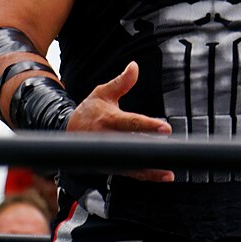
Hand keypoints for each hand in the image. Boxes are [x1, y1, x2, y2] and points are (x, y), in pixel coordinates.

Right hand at [66, 61, 173, 182]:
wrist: (68, 132)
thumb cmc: (90, 110)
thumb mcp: (102, 92)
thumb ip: (121, 82)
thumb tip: (135, 66)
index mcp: (108, 120)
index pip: (131, 123)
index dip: (149, 125)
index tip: (166, 128)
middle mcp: (109, 139)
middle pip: (134, 146)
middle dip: (152, 150)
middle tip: (172, 150)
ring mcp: (110, 155)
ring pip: (133, 164)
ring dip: (152, 169)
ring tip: (168, 171)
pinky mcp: (112, 166)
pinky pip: (132, 173)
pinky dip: (147, 175)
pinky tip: (163, 175)